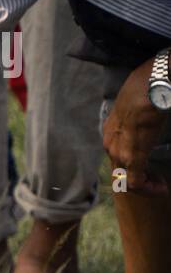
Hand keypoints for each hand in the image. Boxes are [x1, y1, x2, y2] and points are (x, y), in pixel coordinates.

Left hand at [104, 59, 169, 195]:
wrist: (152, 84)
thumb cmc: (148, 87)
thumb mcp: (138, 104)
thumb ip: (138, 118)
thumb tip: (149, 122)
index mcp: (111, 132)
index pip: (117, 158)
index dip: (133, 168)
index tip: (151, 170)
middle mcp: (111, 144)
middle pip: (120, 173)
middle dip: (141, 181)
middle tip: (159, 181)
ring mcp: (120, 151)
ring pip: (125, 181)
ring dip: (145, 186)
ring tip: (161, 186)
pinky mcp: (133, 156)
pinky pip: (134, 182)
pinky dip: (148, 188)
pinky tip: (161, 187)